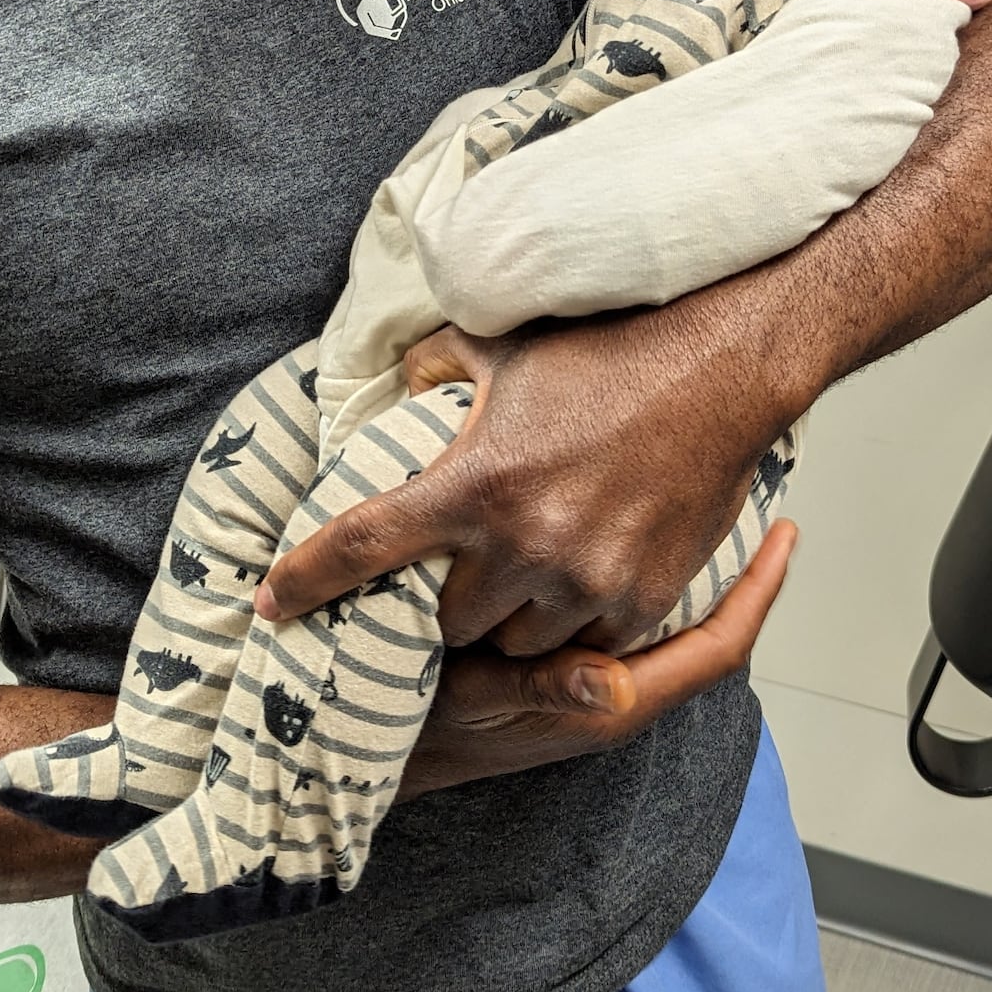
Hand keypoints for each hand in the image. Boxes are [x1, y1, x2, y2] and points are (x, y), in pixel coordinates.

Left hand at [255, 309, 781, 659]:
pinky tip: (575, 585)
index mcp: (476, 483)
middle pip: (444, 621)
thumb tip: (394, 390)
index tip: (271, 602)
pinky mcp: (642, 598)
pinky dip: (571, 627)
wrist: (721, 367)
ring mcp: (587, 579)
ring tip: (516, 583)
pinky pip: (584, 646)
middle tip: (450, 579)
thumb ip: (433, 370)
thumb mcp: (501, 346)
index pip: (361, 544)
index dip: (305, 579)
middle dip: (439, 605)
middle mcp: (525, 543)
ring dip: (505, 621)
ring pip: (513, 644)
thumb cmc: (610, 351)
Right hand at [396, 518, 796, 797]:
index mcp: (616, 703)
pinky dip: (650, 569)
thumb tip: (616, 685)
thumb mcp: (480, 702)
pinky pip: (631, 610)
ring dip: (697, 563)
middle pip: (708, 624)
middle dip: (737, 568)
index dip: (758, 593)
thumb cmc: (434, 729)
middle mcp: (619, 691)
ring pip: (671, 614)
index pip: (719, 646)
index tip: (786, 535)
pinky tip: (637, 523)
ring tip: (712, 495)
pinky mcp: (571, 659)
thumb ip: (546, 689)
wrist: (386, 748)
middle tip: (757, 495)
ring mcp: (599, 677)